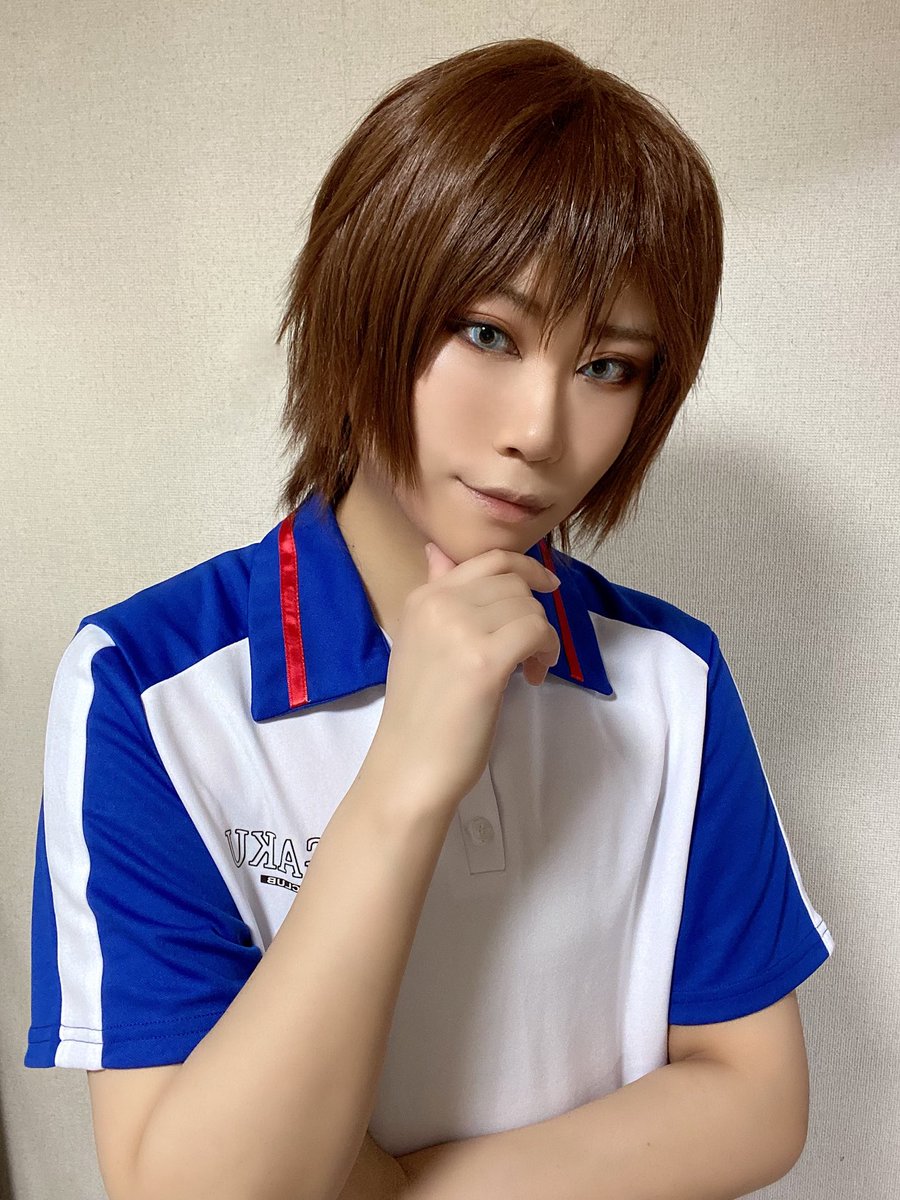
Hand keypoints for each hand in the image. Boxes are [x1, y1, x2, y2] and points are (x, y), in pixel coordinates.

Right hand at [369, 541, 560, 807]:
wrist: (409, 764)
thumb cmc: (420, 712)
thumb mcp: (420, 640)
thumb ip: (437, 594)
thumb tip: (438, 551)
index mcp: (422, 597)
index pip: (487, 560)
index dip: (525, 569)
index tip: (547, 588)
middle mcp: (438, 604)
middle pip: (514, 584)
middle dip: (533, 614)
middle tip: (531, 651)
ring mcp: (460, 629)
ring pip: (529, 608)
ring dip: (542, 637)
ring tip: (530, 669)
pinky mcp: (484, 660)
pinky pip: (537, 632)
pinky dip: (547, 651)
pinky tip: (535, 676)